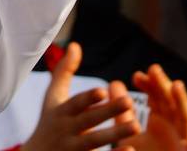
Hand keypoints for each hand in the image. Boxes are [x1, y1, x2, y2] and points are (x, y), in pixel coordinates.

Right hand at [22, 42, 139, 150]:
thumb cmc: (50, 121)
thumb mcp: (53, 97)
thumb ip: (64, 72)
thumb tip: (75, 45)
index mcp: (61, 111)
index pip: (75, 103)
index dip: (87, 98)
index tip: (102, 90)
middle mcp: (67, 129)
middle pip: (88, 120)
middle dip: (107, 112)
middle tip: (129, 101)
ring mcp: (73, 149)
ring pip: (95, 141)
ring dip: (116, 134)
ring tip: (136, 126)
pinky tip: (131, 150)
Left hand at [113, 65, 186, 150]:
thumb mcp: (126, 134)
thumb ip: (120, 111)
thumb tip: (113, 83)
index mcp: (160, 122)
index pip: (157, 98)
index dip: (150, 85)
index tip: (137, 76)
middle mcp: (174, 130)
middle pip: (171, 104)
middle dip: (163, 86)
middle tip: (153, 70)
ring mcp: (184, 142)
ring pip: (185, 119)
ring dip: (182, 102)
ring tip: (176, 85)